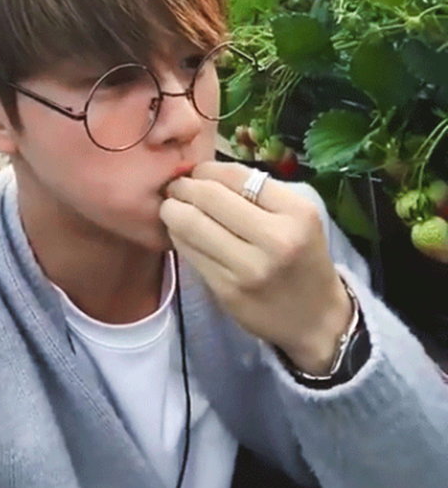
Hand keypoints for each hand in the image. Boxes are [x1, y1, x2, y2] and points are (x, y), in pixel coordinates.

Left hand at [159, 161, 352, 374]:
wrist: (316, 318)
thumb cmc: (304, 259)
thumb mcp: (299, 218)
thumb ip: (259, 193)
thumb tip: (206, 174)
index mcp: (296, 212)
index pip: (237, 176)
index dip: (207, 169)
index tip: (197, 173)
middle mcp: (275, 238)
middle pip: (209, 197)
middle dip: (183, 186)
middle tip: (175, 187)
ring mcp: (248, 268)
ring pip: (191, 225)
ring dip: (172, 210)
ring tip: (171, 207)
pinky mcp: (227, 291)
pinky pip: (190, 253)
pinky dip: (178, 236)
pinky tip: (180, 233)